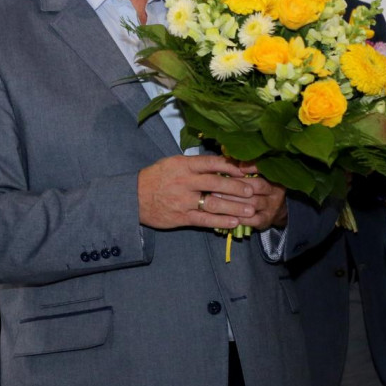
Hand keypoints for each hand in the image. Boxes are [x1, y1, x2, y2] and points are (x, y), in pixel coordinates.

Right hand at [137, 155, 255, 229]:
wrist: (133, 197)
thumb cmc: (157, 177)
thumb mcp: (173, 163)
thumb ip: (195, 164)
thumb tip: (221, 162)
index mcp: (184, 165)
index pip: (212, 163)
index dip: (231, 166)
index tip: (247, 169)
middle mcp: (185, 181)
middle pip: (216, 183)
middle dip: (236, 187)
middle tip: (252, 190)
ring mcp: (183, 200)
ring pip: (213, 203)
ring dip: (233, 207)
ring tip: (250, 209)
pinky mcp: (181, 217)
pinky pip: (204, 220)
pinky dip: (220, 222)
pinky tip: (234, 222)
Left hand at [209, 160, 285, 229]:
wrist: (274, 209)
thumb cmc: (257, 187)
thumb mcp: (256, 175)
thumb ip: (244, 166)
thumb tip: (228, 155)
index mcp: (273, 176)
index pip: (265, 169)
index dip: (252, 166)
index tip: (239, 166)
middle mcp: (275, 191)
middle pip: (258, 185)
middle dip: (237, 184)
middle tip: (217, 184)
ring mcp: (271, 207)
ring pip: (252, 203)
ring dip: (233, 201)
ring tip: (215, 197)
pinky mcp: (265, 220)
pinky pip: (251, 220)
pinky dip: (237, 216)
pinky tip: (223, 213)